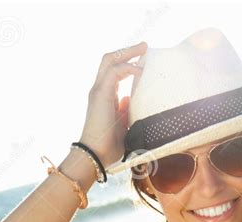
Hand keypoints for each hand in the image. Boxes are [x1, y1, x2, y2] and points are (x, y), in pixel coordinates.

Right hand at [78, 41, 147, 168]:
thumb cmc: (110, 145)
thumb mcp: (123, 125)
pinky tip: (140, 70)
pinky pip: (114, 72)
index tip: (143, 60)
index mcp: (104, 96)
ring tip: (143, 49)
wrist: (96, 154)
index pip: (114, 71)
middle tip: (144, 47)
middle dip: (127, 51)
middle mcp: (99, 89)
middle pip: (110, 60)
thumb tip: (131, 99)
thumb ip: (125, 111)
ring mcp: (98, 90)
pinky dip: (128, 68)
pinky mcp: (100, 94)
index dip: (127, 63)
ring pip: (110, 60)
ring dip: (128, 53)